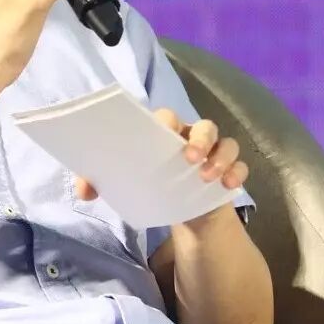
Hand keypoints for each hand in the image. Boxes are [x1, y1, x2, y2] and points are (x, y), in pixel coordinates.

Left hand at [74, 107, 248, 201]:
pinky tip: (228, 186)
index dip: (166, 120)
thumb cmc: (147, 180)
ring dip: (220, 156)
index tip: (163, 131)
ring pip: (225, 142)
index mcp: (163, 133)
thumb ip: (97, 182)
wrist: (177, 207)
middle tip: (190, 157)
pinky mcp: (227, 172)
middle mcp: (190, 137)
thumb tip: (84, 191)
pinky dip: (236, 173)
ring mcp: (212, 153)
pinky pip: (240, 166)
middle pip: (203, 125)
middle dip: (199, 137)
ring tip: (207, 176)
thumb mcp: (121, 182)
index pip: (167, 116)